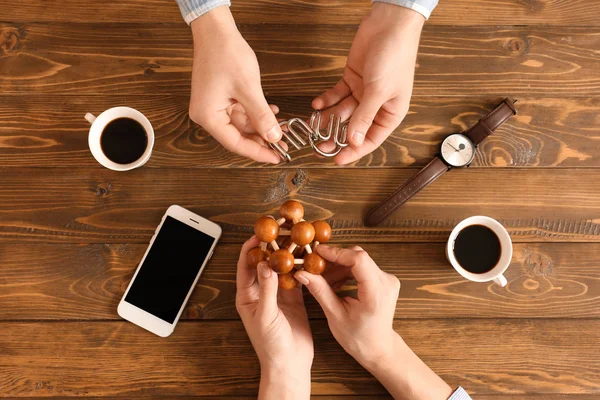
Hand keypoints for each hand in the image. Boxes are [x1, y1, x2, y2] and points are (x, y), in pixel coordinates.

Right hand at [189, 6, 282, 163]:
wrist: (215, 30)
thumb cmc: (226, 54)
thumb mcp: (248, 89)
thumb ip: (261, 116)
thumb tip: (274, 137)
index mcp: (208, 116)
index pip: (235, 143)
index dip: (258, 152)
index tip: (276, 157)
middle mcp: (207, 115)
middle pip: (237, 136)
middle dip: (261, 140)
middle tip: (283, 146)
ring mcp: (212, 106)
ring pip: (241, 125)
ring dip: (261, 127)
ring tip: (282, 129)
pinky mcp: (219, 98)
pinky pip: (240, 113)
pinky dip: (256, 114)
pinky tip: (271, 112)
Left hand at [236, 237, 312, 399]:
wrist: (290, 364)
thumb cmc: (271, 345)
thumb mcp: (266, 315)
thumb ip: (266, 290)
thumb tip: (265, 264)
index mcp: (247, 295)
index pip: (247, 264)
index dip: (253, 246)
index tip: (262, 231)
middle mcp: (261, 291)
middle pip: (265, 261)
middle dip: (273, 245)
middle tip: (282, 227)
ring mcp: (278, 293)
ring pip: (282, 267)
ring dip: (289, 253)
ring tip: (297, 236)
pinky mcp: (294, 298)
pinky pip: (296, 277)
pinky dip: (301, 266)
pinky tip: (308, 254)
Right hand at [295, 246, 451, 399]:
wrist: (378, 347)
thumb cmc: (358, 337)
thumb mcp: (335, 315)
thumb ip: (320, 291)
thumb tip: (302, 273)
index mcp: (376, 292)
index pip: (358, 260)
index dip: (336, 252)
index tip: (317, 252)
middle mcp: (386, 282)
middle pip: (358, 257)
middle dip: (334, 259)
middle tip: (314, 266)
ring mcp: (387, 279)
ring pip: (359, 260)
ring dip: (338, 266)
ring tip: (322, 279)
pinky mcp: (384, 279)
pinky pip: (362, 267)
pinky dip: (346, 271)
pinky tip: (333, 282)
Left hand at [312, 4, 424, 163]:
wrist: (390, 24)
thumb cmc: (395, 57)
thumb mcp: (379, 91)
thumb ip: (364, 117)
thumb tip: (354, 141)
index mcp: (391, 113)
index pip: (371, 140)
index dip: (354, 151)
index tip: (336, 159)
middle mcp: (377, 105)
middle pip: (353, 128)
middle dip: (335, 137)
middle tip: (317, 146)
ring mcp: (363, 92)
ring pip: (342, 112)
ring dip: (327, 119)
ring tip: (311, 125)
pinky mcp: (352, 79)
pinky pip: (336, 95)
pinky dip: (326, 100)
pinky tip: (316, 105)